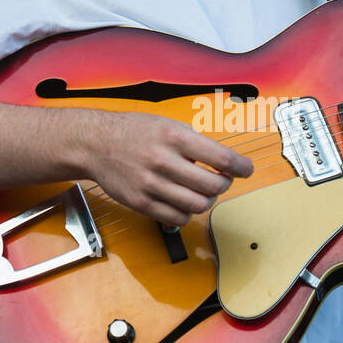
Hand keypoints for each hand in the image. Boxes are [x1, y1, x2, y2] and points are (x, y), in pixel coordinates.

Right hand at [83, 110, 253, 226]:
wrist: (95, 144)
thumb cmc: (134, 132)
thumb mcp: (167, 125)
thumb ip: (194, 142)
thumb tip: (222, 161)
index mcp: (174, 138)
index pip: (221, 157)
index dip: (240, 167)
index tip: (247, 169)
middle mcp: (163, 161)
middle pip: (213, 186)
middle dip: (224, 184)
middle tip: (221, 179)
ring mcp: (151, 185)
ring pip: (197, 205)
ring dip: (207, 200)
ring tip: (202, 191)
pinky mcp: (141, 203)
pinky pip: (177, 217)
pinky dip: (188, 212)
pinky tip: (184, 201)